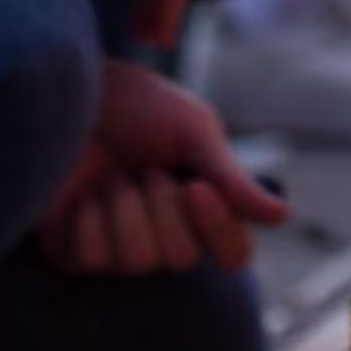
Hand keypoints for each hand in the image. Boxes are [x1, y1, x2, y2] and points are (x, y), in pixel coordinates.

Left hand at [39, 60, 287, 275]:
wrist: (68, 91)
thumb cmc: (134, 104)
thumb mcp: (192, 128)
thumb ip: (230, 177)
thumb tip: (282, 216)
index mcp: (202, 210)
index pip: (232, 254)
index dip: (217, 228)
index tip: (195, 187)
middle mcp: (164, 236)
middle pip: (180, 258)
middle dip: (159, 205)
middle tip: (143, 167)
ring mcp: (117, 248)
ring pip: (136, 259)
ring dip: (122, 207)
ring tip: (108, 174)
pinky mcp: (73, 251)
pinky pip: (90, 256)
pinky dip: (86, 217)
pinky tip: (78, 193)